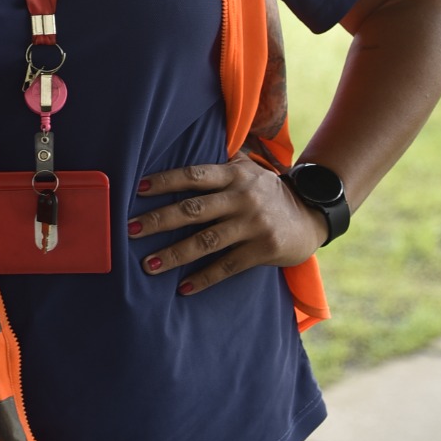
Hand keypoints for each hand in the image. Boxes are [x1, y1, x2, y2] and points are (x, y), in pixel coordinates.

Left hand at [126, 153, 327, 293]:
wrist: (312, 215)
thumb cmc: (267, 192)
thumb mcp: (248, 170)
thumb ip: (220, 165)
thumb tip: (180, 153)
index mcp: (235, 175)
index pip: (194, 176)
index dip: (166, 181)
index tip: (138, 188)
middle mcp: (243, 197)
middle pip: (193, 210)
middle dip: (158, 220)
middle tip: (129, 230)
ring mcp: (254, 224)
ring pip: (206, 241)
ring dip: (174, 254)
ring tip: (148, 265)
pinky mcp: (264, 249)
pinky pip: (227, 266)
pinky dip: (204, 278)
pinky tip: (183, 287)